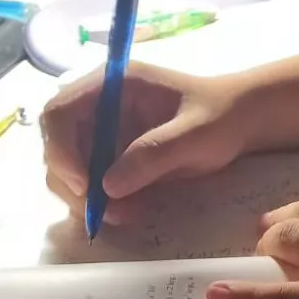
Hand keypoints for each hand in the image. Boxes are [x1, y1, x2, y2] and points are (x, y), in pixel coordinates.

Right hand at [41, 63, 244, 216]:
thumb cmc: (221, 116)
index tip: (84, 185)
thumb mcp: (194, 134)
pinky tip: (129, 211)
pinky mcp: (112, 157)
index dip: (60, 148)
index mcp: (113, 84)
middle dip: (71, 182)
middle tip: (101, 212)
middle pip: (56, 145)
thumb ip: (153, 154)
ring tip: (124, 214)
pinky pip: (90, 184)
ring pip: (68, 170)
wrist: (241, 124)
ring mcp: (103, 132)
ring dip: (86, 198)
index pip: (59, 111)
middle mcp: (99, 106)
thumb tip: (107, 186)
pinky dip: (101, 203)